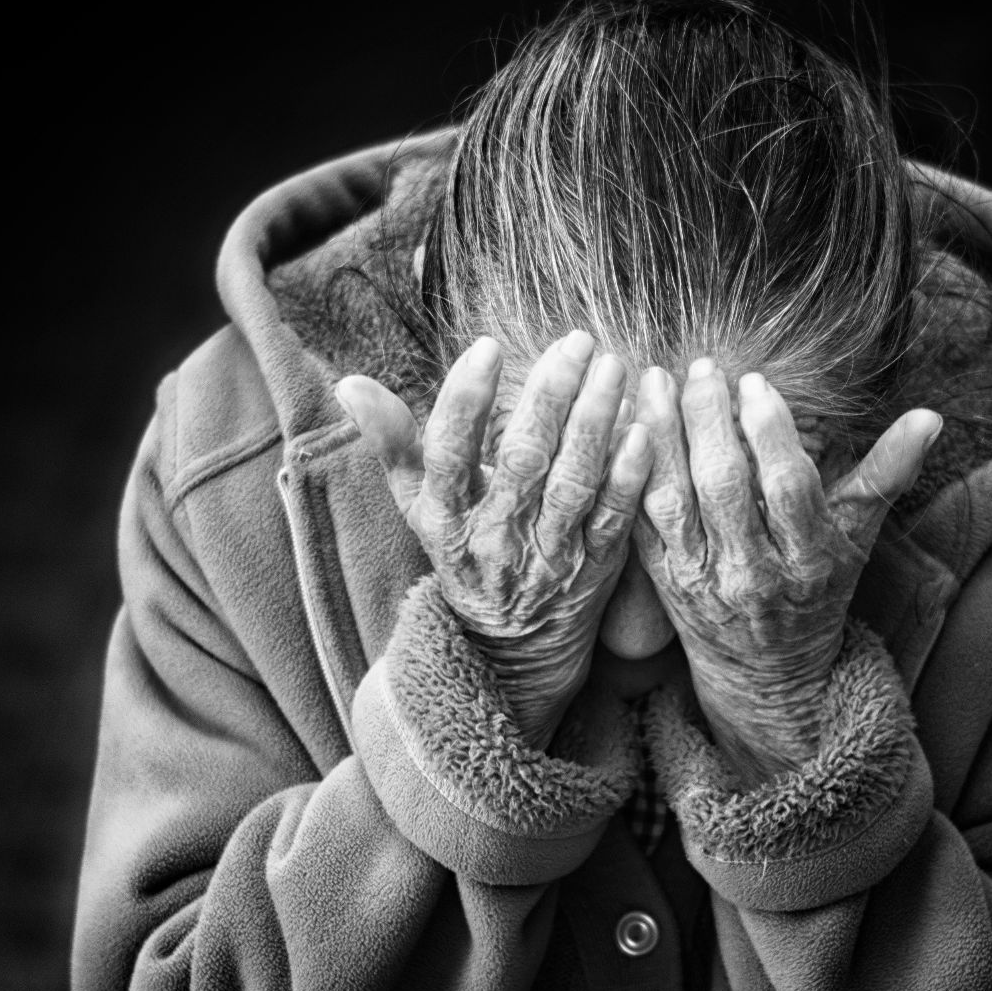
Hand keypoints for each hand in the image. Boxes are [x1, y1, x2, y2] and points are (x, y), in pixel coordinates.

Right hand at [336, 331, 650, 747]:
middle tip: (575, 342)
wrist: (512, 648)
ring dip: (595, 423)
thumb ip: (392, 442)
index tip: (487, 347)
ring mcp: (547, 555)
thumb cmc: (464, 553)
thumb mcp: (418, 506)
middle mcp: (495, 536)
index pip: (448, 452)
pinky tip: (643, 432)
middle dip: (550, 396)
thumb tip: (348, 384)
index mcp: (446, 516)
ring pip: (572, 484)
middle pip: (521, 460)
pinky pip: (613, 520)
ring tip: (612, 367)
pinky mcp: (594, 570)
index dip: (465, 400)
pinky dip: (628, 477)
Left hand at [634, 359, 939, 782]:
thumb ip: (888, 474)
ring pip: (674, 500)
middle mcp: (753, 572)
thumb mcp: (858, 540)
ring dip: (661, 437)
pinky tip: (624, 427)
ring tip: (654, 381)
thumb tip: (932, 417)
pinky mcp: (662, 580)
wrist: (768, 675)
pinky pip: (640, 521)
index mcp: (808, 559)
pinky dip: (630, 474)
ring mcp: (702, 579)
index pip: (788, 487)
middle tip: (702, 368)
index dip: (770, 432)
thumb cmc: (818, 593)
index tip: (754, 382)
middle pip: (725, 487)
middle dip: (710, 421)